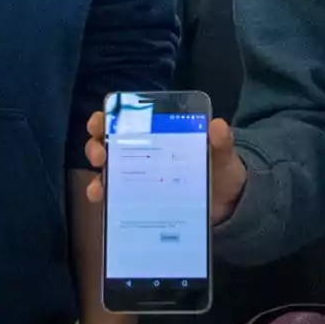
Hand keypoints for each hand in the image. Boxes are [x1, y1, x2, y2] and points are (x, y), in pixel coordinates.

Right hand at [83, 112, 248, 223]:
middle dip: (96, 146)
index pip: (124, 120)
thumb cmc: (220, 170)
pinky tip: (103, 200)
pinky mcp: (138, 199)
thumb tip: (218, 126)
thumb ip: (221, 142)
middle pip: (107, 143)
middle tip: (101, 155)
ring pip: (107, 170)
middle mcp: (140, 152)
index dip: (105, 118)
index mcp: (157, 134)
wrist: (228, 205)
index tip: (99, 123)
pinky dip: (105, 197)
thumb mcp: (222, 154)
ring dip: (97, 175)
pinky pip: (115, 197)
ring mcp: (137, 177)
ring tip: (100, 184)